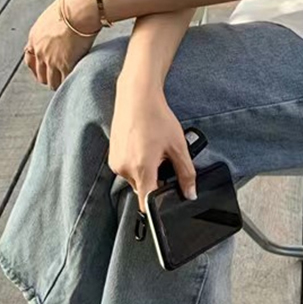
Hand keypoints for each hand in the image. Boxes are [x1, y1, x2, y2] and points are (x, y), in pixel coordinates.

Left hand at [24, 0, 98, 88]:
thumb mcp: (54, 15)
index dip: (36, 68)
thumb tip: (63, 16)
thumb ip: (53, 24)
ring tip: (67, 86)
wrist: (78, 9)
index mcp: (34, 38)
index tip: (43, 71)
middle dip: (47, 79)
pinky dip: (69, 83)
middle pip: (40, 74)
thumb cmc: (71, 7)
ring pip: (51, 81)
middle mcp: (39, 51)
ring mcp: (51, 59)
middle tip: (56, 81)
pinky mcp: (65, 63)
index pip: (30, 59)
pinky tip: (75, 83)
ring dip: (58, 84)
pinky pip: (65, 80)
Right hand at [109, 77, 196, 213]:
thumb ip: (186, 173)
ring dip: (146, 170)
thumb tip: (190, 193)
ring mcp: (116, 163)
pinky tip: (144, 146)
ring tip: (153, 148)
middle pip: (144, 188)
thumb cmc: (157, 118)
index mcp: (141, 169)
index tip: (165, 205)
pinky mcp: (112, 156)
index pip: (147, 202)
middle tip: (163, 159)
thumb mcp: (178, 147)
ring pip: (136, 178)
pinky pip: (128, 168)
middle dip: (156, 179)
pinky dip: (137, 162)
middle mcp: (124, 169)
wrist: (137, 97)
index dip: (158, 206)